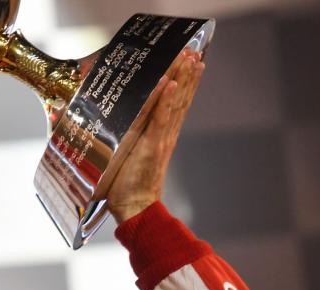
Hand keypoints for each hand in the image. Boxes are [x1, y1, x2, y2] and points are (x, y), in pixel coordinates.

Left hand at [106, 49, 204, 222]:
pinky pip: (160, 119)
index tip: (190, 62)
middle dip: (187, 75)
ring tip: (190, 60)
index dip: (184, 83)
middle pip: (181, 99)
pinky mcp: (152, 146)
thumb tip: (125, 122)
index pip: (176, 104)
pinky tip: (171, 84)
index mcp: (163, 136)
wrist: (134, 208)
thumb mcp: (132, 154)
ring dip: (182, 80)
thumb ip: (135, 139)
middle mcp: (166, 135)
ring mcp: (161, 139)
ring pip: (175, 104)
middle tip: (193, 52)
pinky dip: (166, 101)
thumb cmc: (129, 185)